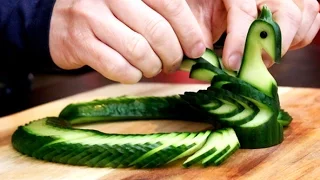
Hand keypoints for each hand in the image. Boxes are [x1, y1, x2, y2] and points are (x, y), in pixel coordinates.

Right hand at [49, 0, 205, 82]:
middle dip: (173, 54)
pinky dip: (132, 76)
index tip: (197, 50)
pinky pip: (117, 67)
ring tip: (154, 69)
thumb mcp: (134, 6)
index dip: (188, 31)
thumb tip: (196, 44)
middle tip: (174, 63)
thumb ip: (161, 18)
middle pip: (157, 30)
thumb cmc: (108, 15)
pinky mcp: (79, 42)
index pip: (170, 4)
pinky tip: (134, 74)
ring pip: (138, 51)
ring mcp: (91, 16)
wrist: (60, 22)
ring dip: (153, 67)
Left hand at [187, 0, 319, 69]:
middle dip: (271, 46)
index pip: (245, 12)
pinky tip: (279, 45)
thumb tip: (203, 66)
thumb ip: (199, 35)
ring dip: (289, 42)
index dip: (240, 41)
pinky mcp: (296, 1)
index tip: (232, 64)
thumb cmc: (204, 3)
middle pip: (286, 14)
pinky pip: (312, 17)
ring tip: (266, 55)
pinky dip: (301, 36)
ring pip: (304, 14)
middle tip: (256, 65)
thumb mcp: (197, 15)